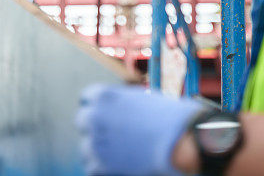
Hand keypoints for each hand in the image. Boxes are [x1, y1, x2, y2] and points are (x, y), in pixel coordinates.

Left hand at [76, 84, 202, 175]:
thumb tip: (116, 111)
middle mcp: (93, 116)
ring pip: (86, 146)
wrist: (180, 143)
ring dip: (99, 148)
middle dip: (97, 127)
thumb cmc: (169, 118)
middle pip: (83, 121)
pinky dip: (103, 167)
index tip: (107, 115)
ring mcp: (94, 142)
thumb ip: (122, 103)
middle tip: (114, 135)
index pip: (87, 98)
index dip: (100, 107)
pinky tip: (121, 164)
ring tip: (121, 152)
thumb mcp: (142, 99)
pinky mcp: (99, 166)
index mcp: (103, 96)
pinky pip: (92, 166)